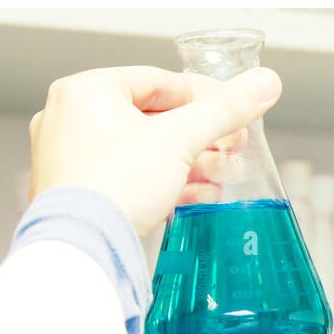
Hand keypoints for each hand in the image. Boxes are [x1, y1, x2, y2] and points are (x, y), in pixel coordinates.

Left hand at [28, 65, 282, 236]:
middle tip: (232, 145)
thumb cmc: (111, 189)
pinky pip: (130, 182)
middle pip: (152, 120)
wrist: (83, 252)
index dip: (202, 95)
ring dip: (190, 164)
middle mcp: (70, 123)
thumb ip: (224, 110)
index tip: (229, 107)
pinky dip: (165, 186)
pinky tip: (198, 196)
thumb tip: (263, 85)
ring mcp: (72, 164)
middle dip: (200, 137)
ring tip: (223, 174)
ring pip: (143, 154)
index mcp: (85, 93)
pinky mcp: (82, 199)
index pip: (156, 81)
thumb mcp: (179, 140)